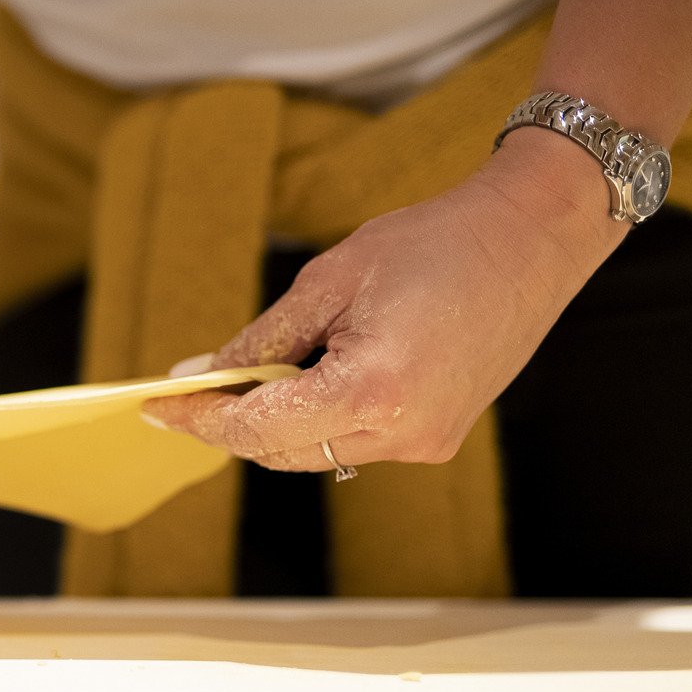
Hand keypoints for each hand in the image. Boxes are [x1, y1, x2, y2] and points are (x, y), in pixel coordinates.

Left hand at [141, 128, 628, 471]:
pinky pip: (356, 442)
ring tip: (253, 375)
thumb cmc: (435, 243)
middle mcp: (402, 432)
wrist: (533, 238)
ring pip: (317, 453)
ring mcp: (425, 442)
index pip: (256, 429)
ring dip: (275, 422)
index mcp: (370, 391)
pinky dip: (319, 418)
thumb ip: (259, 339)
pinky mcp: (439, 437)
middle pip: (281, 452)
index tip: (158, 408)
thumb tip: (197, 374)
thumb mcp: (329, 281)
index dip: (200, 421)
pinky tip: (310, 376)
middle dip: (232, 424)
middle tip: (192, 390)